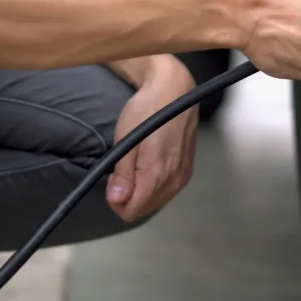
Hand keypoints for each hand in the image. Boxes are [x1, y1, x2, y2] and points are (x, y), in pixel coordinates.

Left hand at [105, 57, 198, 221]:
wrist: (175, 90)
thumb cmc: (148, 109)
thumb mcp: (126, 139)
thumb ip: (123, 174)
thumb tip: (117, 201)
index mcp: (157, 173)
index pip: (132, 210)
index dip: (116, 200)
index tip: (113, 178)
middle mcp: (174, 179)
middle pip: (144, 209)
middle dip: (128, 196)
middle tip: (122, 169)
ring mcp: (183, 176)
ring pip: (155, 202)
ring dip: (141, 191)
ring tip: (136, 163)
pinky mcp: (188, 170)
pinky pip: (167, 191)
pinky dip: (154, 185)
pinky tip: (149, 165)